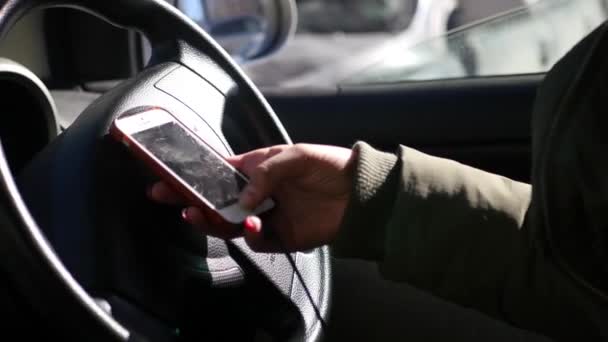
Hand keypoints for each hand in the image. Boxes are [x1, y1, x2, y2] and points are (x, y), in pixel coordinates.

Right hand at [148, 144, 355, 251]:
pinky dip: (251, 235)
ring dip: (215, 221)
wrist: (361, 193)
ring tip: (205, 215)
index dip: (194, 175)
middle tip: (172, 201)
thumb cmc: (328, 165)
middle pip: (217, 202)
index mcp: (257, 169)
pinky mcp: (281, 237)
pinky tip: (255, 225)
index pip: (219, 172)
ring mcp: (268, 216)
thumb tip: (243, 199)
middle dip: (192, 201)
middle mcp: (258, 194)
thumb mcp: (295, 156)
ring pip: (230, 224)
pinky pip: (257, 241)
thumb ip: (265, 173)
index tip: (169, 178)